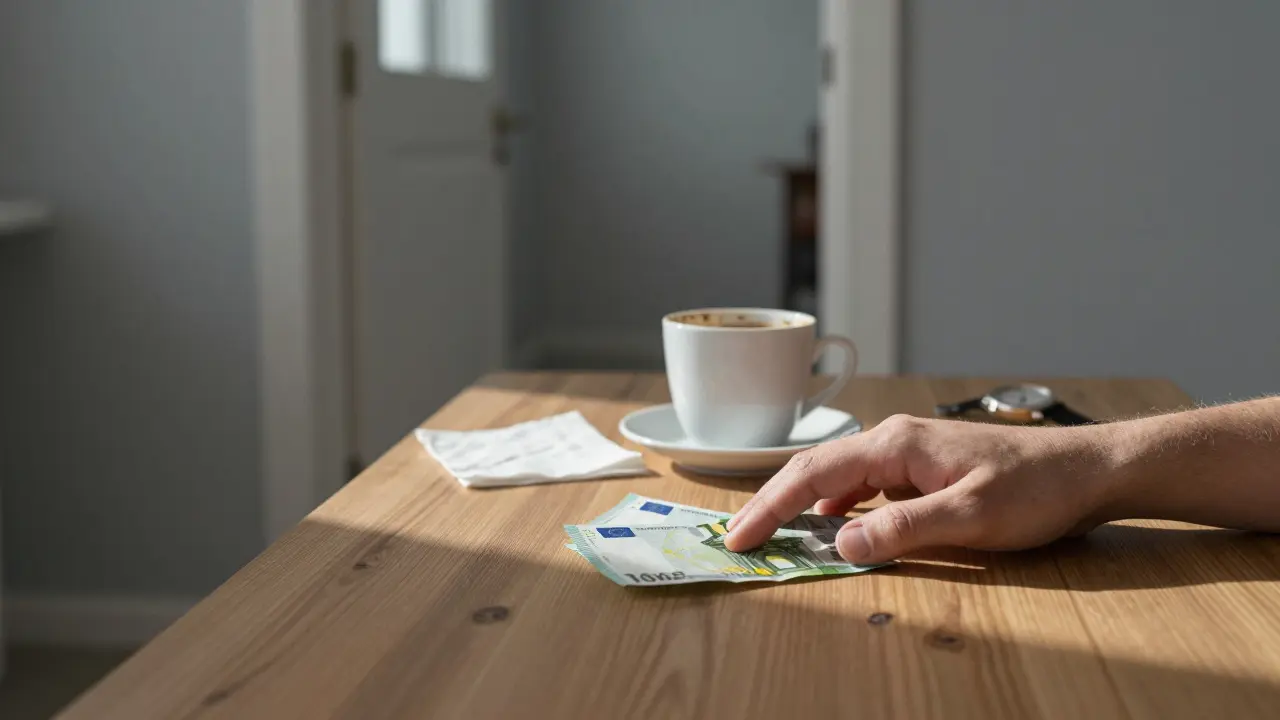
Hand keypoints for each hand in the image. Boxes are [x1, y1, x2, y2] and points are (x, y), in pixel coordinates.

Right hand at [724, 415, 1118, 563]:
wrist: (1089, 469)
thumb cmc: (1037, 488)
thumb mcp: (972, 517)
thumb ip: (904, 530)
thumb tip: (843, 545)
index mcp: (895, 444)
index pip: (814, 474)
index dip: (772, 507)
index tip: (741, 537)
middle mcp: (894, 439)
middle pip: (816, 469)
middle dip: (775, 503)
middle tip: (743, 539)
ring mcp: (908, 451)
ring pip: (838, 475)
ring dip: (804, 504)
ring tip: (776, 533)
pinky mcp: (924, 466)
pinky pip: (865, 483)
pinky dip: (838, 505)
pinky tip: (837, 527)